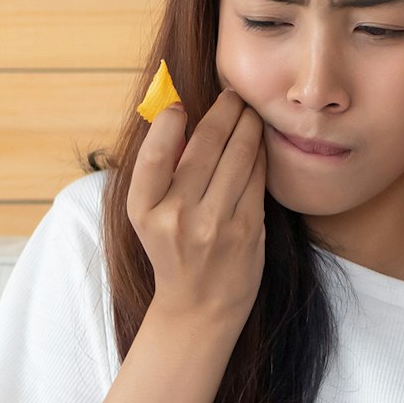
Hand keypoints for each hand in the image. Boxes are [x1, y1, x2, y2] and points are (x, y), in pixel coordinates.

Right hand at [127, 88, 266, 326]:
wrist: (199, 308)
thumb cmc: (173, 253)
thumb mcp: (149, 217)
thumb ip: (160, 173)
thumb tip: (177, 115)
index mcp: (144, 211)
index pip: (153, 156)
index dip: (168, 124)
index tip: (181, 105)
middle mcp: (177, 217)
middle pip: (205, 146)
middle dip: (224, 111)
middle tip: (233, 95)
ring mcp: (215, 225)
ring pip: (238, 156)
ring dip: (248, 125)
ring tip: (250, 111)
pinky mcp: (248, 230)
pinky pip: (256, 178)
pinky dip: (259, 155)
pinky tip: (259, 143)